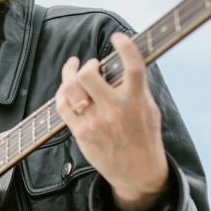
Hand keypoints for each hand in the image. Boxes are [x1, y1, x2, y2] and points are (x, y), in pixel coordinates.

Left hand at [53, 32, 168, 210]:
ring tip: (72, 68)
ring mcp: (95, 122)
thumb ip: (136, 88)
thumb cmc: (144, 137)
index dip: (125, 47)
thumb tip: (120, 66)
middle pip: (88, 75)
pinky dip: (62, 93)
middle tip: (90, 64)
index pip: (132, 67)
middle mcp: (114, 109)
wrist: (138, 172)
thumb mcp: (149, 109)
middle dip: (86, 65)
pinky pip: (62, 106)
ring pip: (70, 88)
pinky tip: (66, 89)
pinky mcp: (81, 132)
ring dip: (69, 74)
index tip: (117, 38)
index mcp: (136, 101)